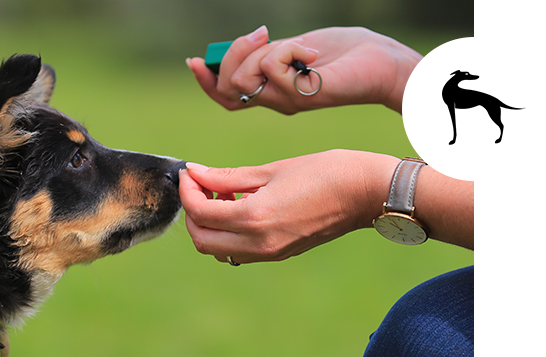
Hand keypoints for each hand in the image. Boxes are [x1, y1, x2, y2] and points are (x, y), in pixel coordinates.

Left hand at [179, 150, 399, 263]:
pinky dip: (227, 233)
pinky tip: (240, 206)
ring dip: (209, 225)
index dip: (187, 190)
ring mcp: (270, 253)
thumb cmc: (325, 172)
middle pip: (201, 240)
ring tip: (222, 195)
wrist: (368, 193)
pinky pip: (238, 251)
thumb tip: (195, 173)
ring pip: (217, 250)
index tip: (189, 172)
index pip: (200, 213)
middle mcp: (259, 244)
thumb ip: (228, 176)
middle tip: (201, 185)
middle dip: (192, 212)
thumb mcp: (272, 170)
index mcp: (255, 218)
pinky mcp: (279, 254)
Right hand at [186, 26, 422, 113]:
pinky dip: (290, 48)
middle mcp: (275, 101)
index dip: (205, 81)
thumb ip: (267, 52)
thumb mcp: (294, 48)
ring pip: (244, 79)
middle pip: (228, 86)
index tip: (194, 60)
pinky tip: (314, 54)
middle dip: (234, 53)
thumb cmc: (343, 54)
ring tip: (293, 45)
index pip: (224, 96)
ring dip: (261, 51)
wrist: (381, 63)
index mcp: (270, 91)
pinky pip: (274, 67)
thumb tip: (242, 46)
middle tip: (262, 35)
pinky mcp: (302, 95)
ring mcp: (288, 101)